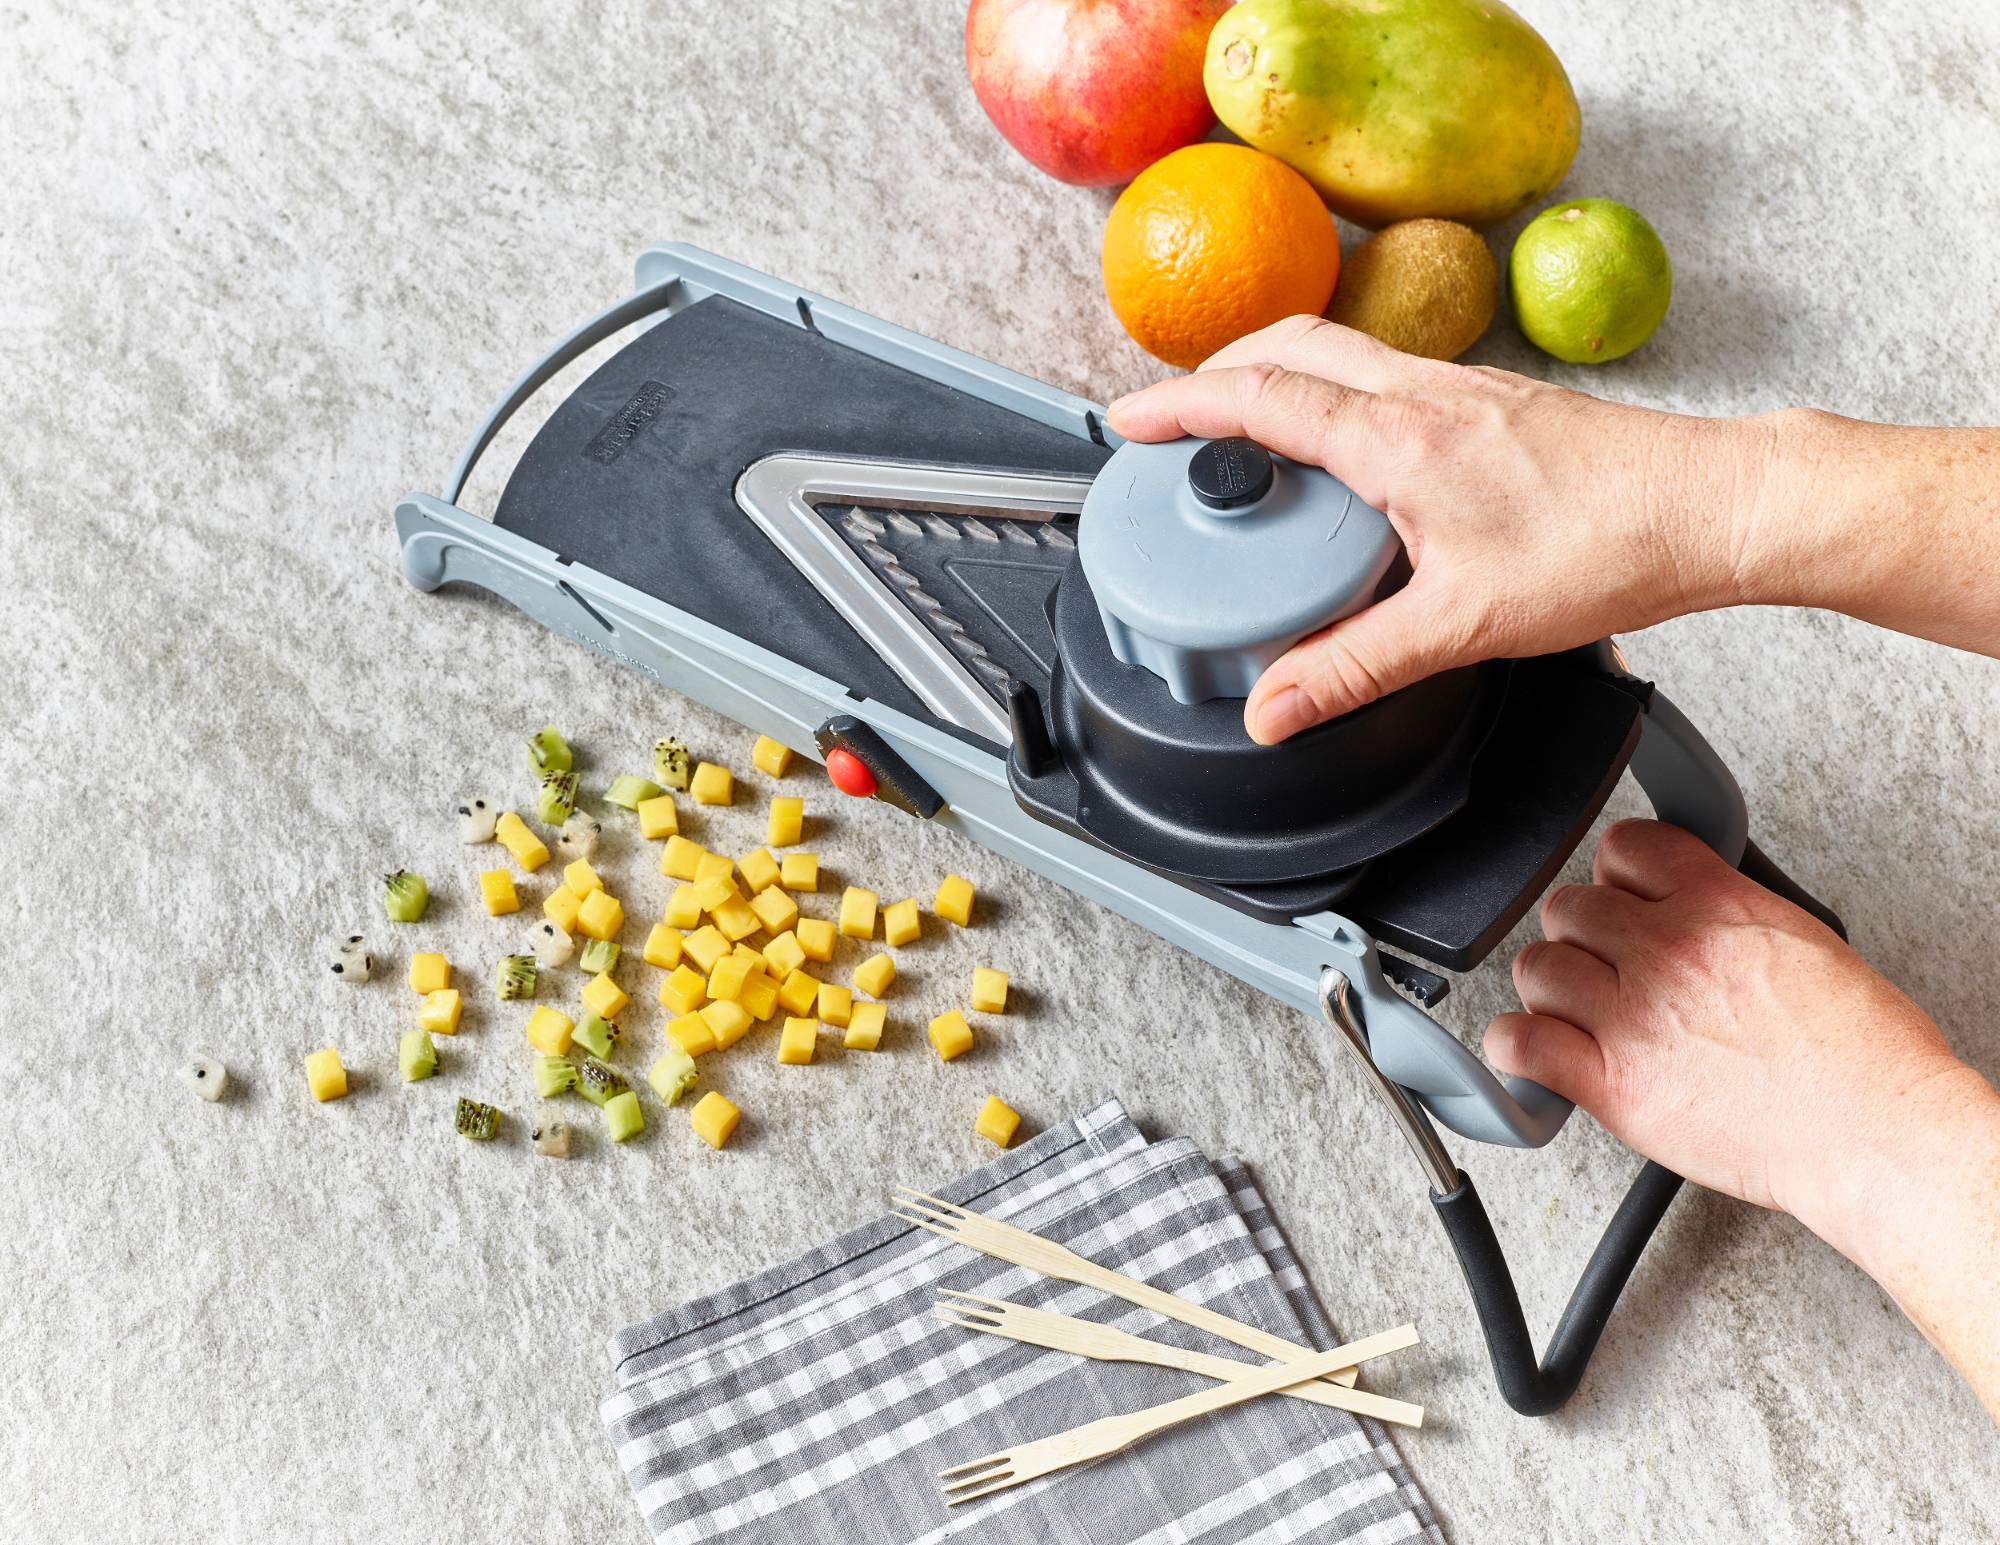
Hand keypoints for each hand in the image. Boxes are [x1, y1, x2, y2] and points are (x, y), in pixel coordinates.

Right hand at [1105, 316, 1774, 743]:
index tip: (1128, 420)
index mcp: (1399, 440)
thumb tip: (1273, 709)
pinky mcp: (1491, 403)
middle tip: (1174, 419)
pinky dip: (1332, 394)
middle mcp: (1424, 395)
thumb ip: (1353, 668)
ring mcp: (1461, 390)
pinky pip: (1384, 375)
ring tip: (1244, 436)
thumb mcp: (1463, 626)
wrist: (1713, 507)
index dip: (1180, 406)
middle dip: (1215, 372)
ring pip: (1339, 351)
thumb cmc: (1610, 549)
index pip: (1260, 398)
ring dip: (1273, 376)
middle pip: (1288, 345)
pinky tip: (1346, 457)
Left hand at [1484, 819, 1969, 1248]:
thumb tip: (1690, 903)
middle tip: (1609, 970)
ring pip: (1536, 967)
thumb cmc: (1861, 1054)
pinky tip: (1537, 1052)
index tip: (1622, 898)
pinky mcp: (1613, 1085)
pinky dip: (1516, 1046)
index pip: (1624, 847)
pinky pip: (1520, 1042)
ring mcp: (1634, 1017)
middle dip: (1585, 937)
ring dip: (1552, 988)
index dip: (1618, 876)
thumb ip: (1728, 912)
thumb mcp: (1803, 939)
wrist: (1876, 1135)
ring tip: (1581, 1013)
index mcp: (1718, 906)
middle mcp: (1667, 952)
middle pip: (1569, 908)